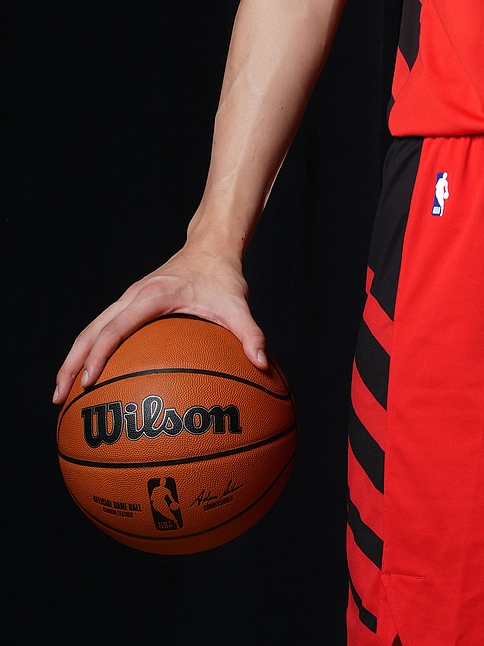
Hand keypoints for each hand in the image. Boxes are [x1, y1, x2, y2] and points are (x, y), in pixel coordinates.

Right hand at [52, 243, 267, 403]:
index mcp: (152, 296)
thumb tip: (263, 364)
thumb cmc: (223, 277)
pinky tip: (93, 379)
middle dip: (71, 364)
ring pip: (90, 330)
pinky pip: (103, 329)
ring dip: (73, 359)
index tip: (88, 382)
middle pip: (90, 331)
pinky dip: (91, 351)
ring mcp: (128, 299)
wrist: (212, 246)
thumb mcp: (238, 303)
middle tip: (59, 400)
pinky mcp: (130, 304)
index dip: (99, 354)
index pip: (116, 327)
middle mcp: (133, 296)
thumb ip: (250, 333)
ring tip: (62, 396)